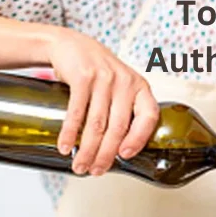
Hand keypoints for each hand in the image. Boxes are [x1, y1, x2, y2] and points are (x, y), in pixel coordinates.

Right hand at [44, 27, 158, 175]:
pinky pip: (77, 112)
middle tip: (96, 171)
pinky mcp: (83, 77)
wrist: (71, 45)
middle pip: (118, 127)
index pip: (149, 116)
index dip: (139, 139)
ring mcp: (104, 79)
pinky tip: (66, 147)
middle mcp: (125, 82)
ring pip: (97, 124)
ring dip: (87, 149)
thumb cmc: (98, 72)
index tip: (125, 156)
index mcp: (140, 87)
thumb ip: (125, 111)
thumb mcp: (120, 86)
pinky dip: (69, 133)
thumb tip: (119, 151)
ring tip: (80, 166)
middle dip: (106, 154)